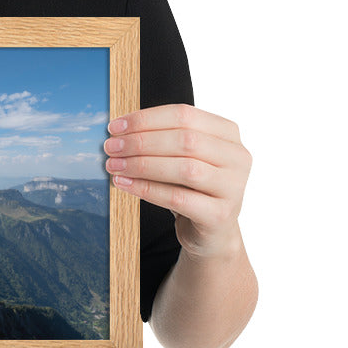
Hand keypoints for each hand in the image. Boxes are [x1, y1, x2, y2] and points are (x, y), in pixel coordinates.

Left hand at [103, 103, 251, 259]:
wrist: (211, 232)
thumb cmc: (191, 189)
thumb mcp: (180, 158)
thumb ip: (160, 140)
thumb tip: (118, 131)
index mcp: (228, 134)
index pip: (184, 115)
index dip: (146, 119)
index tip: (115, 126)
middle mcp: (237, 157)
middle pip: (185, 140)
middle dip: (141, 142)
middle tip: (111, 147)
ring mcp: (233, 187)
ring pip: (184, 168)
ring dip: (142, 164)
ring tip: (114, 166)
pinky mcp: (220, 215)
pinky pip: (178, 198)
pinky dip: (146, 189)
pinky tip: (124, 184)